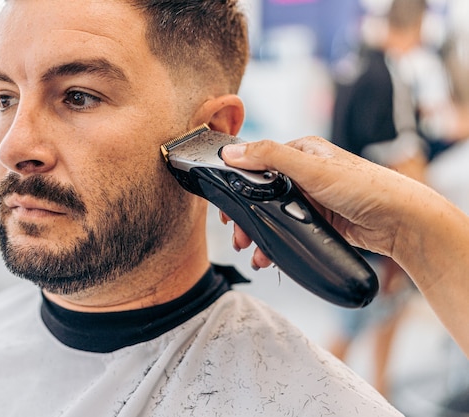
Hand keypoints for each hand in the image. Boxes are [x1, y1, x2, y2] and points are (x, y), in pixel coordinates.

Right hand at [219, 136, 421, 268]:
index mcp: (302, 151)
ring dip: (259, 234)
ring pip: (273, 215)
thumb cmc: (365, 187)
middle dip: (246, 216)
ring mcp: (311, 198)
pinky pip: (287, 231)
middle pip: (261, 194)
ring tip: (252, 251)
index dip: (238, 184)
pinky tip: (269, 256)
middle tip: (237, 235)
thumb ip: (269, 156)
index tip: (225, 206)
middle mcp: (304, 173)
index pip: (258, 163)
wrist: (401, 221)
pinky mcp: (318, 221)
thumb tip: (231, 151)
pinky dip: (275, 243)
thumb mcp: (312, 168)